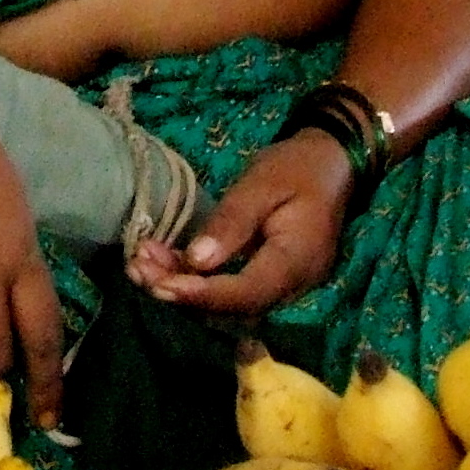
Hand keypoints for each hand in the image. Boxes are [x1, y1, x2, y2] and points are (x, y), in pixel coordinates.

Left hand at [127, 130, 352, 314]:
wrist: (331, 163)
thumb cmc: (298, 168)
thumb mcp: (262, 184)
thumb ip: (232, 222)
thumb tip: (197, 261)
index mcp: (296, 261)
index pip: (245, 293)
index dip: (200, 294)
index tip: (159, 285)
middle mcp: (291, 285)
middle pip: (232, 307)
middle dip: (182, 294)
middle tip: (138, 271)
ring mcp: (281, 285)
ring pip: (226, 302)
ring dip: (182, 287)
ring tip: (140, 264)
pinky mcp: (267, 277)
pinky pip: (230, 289)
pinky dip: (194, 279)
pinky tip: (160, 260)